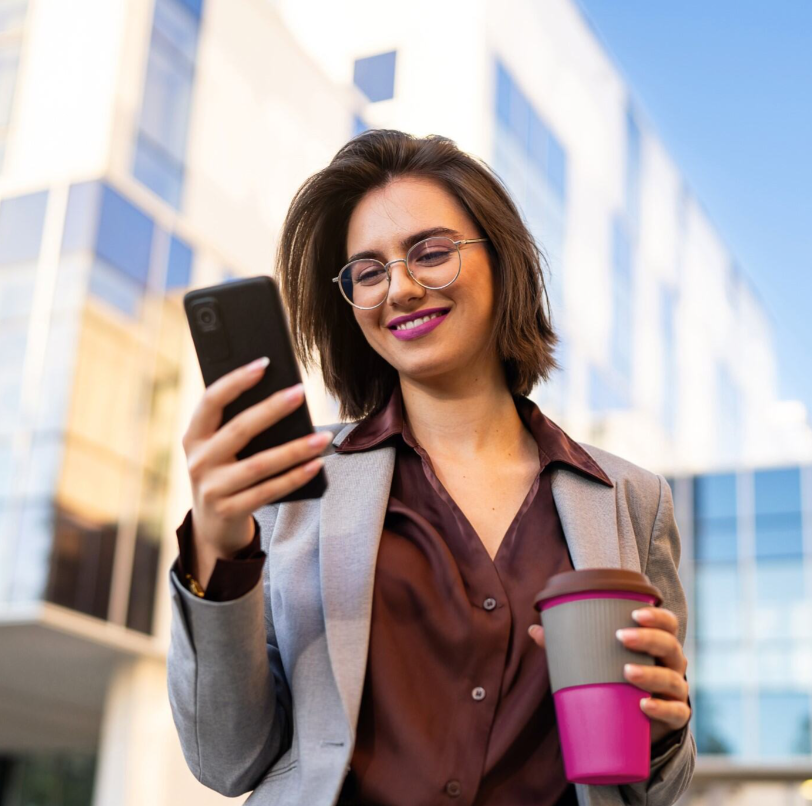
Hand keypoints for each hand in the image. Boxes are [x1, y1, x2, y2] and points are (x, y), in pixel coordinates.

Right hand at [182, 359, 331, 584]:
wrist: (214, 527)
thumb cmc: (226, 474)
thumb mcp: (220, 450)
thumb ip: (238, 425)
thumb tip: (283, 396)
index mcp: (192, 437)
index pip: (210, 401)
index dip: (236, 380)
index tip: (264, 363)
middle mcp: (198, 461)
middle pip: (239, 430)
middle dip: (272, 408)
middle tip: (300, 392)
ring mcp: (212, 489)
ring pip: (260, 464)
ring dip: (296, 449)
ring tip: (323, 436)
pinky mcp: (229, 511)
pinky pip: (269, 491)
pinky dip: (296, 477)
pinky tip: (317, 464)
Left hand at [528, 606, 690, 747]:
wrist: (637, 723)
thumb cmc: (617, 680)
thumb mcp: (599, 661)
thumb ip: (570, 645)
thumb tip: (535, 629)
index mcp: (656, 644)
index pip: (667, 624)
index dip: (656, 616)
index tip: (634, 612)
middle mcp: (671, 664)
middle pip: (670, 645)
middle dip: (648, 639)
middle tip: (622, 637)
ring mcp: (675, 691)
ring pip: (673, 679)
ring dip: (651, 673)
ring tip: (626, 671)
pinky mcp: (675, 717)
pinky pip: (676, 712)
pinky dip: (662, 708)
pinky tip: (644, 705)